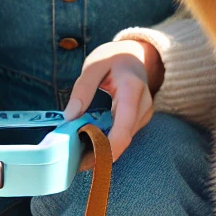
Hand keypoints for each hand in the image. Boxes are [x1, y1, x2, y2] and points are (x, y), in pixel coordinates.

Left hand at [64, 39, 161, 159]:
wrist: (135, 54)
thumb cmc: (113, 58)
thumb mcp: (94, 64)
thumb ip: (83, 88)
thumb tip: (71, 117)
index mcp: (132, 89)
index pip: (123, 129)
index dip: (106, 149)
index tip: (84, 161)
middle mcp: (144, 104)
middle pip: (123, 139)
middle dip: (99, 153)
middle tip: (73, 161)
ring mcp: (145, 112)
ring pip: (124, 140)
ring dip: (103, 148)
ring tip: (78, 151)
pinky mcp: (141, 118)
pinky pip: (124, 135)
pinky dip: (108, 140)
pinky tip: (91, 140)